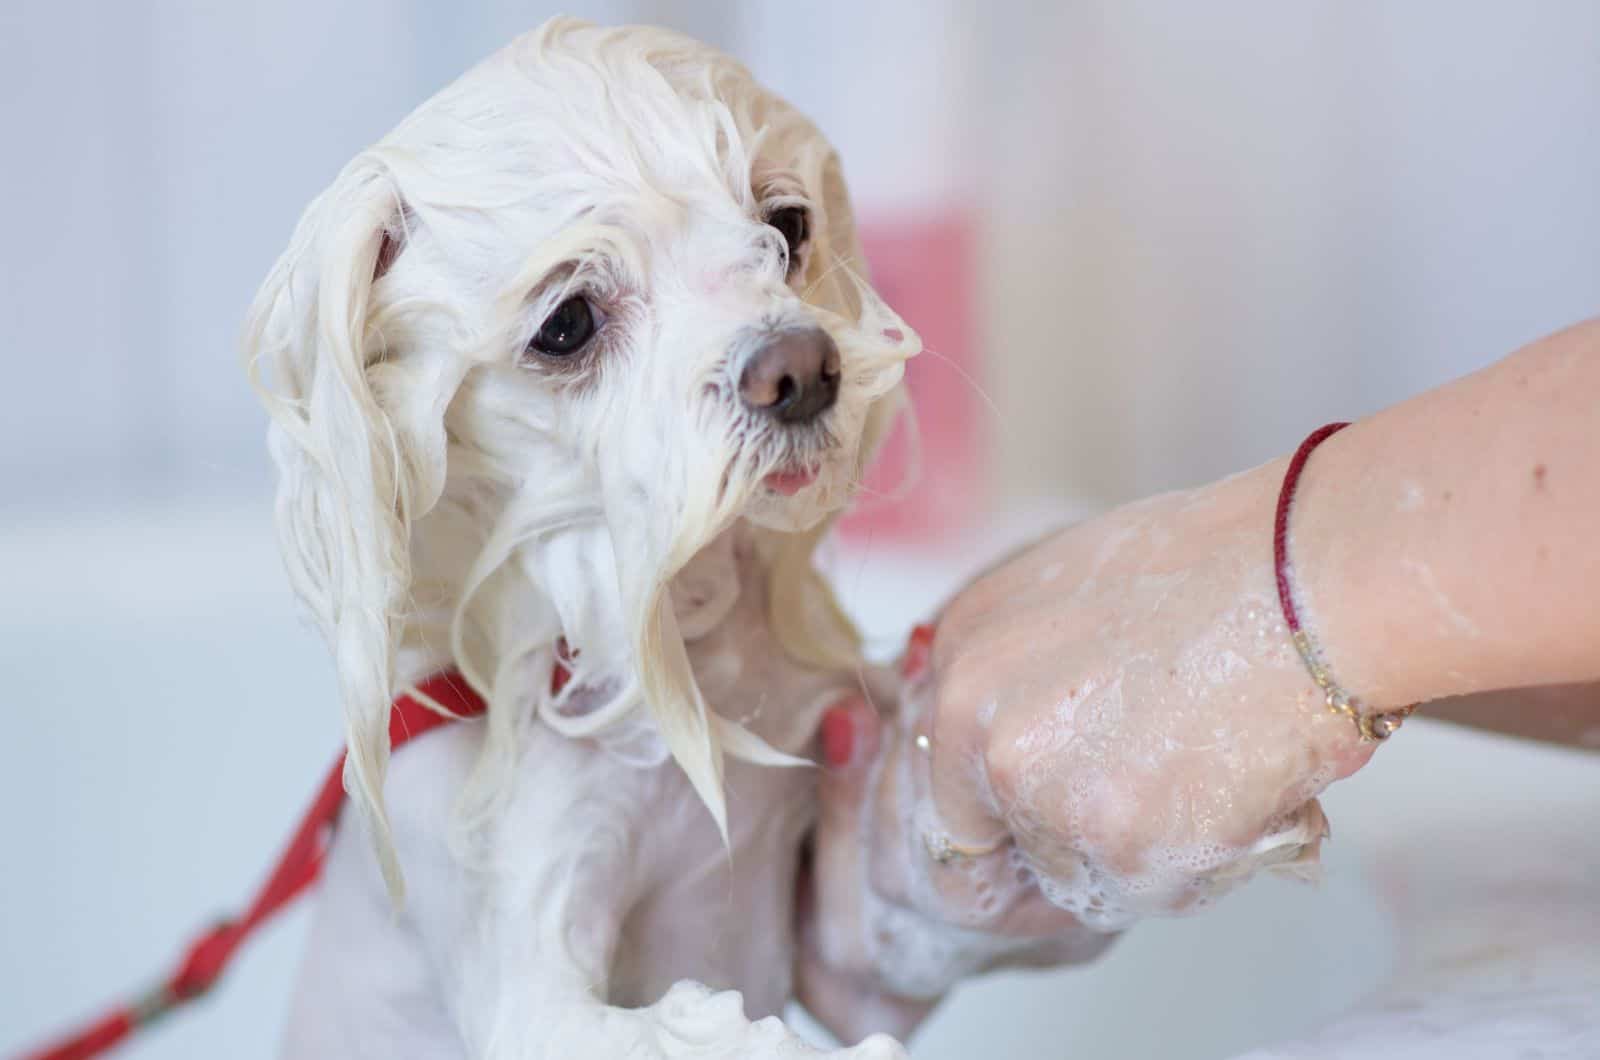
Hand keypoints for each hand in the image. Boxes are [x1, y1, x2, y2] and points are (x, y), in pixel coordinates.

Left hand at [799, 462, 1378, 1038]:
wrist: (1311, 582)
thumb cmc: (1221, 569)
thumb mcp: (1075, 588)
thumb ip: (1021, 665)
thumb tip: (1011, 735)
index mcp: (961, 644)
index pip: (941, 770)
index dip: (1002, 805)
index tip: (1046, 818)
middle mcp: (973, 714)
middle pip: (987, 839)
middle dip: (1055, 844)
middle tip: (1135, 809)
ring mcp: (1035, 783)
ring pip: (1067, 874)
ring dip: (1130, 854)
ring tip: (1201, 773)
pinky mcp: (1111, 840)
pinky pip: (1139, 896)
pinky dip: (1189, 869)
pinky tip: (1228, 794)